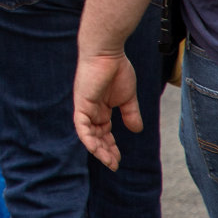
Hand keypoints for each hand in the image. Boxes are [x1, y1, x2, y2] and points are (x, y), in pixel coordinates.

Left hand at [73, 50, 141, 169]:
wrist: (108, 53)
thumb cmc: (117, 70)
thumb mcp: (127, 97)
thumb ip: (130, 113)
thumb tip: (137, 130)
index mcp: (100, 109)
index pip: (103, 133)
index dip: (110, 147)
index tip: (118, 160)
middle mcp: (91, 111)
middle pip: (96, 137)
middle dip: (105, 152)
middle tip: (114, 164)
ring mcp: (85, 108)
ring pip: (88, 135)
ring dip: (98, 149)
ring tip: (109, 162)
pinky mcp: (81, 104)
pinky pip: (81, 126)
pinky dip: (88, 139)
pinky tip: (96, 150)